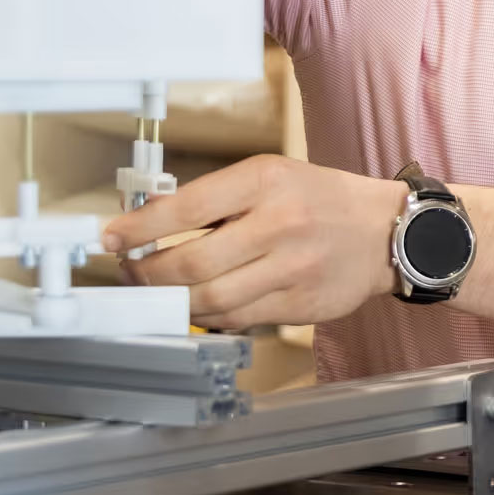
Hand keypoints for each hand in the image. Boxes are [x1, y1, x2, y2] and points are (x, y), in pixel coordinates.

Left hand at [100, 153, 404, 328]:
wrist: (383, 231)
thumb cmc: (317, 197)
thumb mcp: (268, 175)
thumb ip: (215, 199)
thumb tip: (151, 222)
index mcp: (262, 181)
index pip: (185, 209)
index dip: (139, 228)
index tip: (110, 238)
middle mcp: (277, 224)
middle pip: (192, 263)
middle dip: (147, 274)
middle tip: (129, 273)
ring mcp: (290, 270)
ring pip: (211, 300)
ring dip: (172, 301)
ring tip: (155, 293)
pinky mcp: (299, 305)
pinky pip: (238, 319)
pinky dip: (208, 317)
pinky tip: (194, 307)